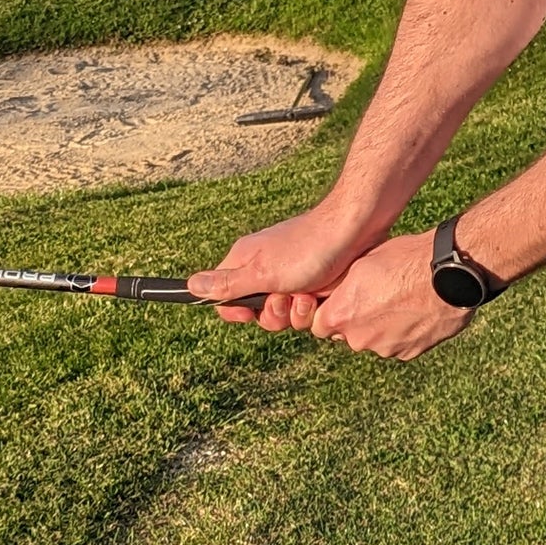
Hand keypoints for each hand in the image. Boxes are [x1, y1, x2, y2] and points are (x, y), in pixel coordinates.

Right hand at [189, 202, 384, 331]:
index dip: (234, 312)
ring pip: (283, 314)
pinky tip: (323, 297)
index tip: (247, 315)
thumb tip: (189, 286)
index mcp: (246, 263)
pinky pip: (306, 310)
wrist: (356, 229)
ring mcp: (292, 278)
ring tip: (308, 296)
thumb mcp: (263, 272)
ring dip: (295, 313)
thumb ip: (227, 284)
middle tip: (285, 298)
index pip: (224, 298)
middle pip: (256, 312)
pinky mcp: (315, 284)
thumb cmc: (309, 248)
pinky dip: (313, 309)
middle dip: (271, 315)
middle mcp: (266, 270)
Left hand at [306, 232, 475, 361]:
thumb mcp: (364, 261)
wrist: (450, 274)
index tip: (345, 299)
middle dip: (358, 320)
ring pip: (375, 340)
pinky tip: (417, 310)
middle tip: (378, 296)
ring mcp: (386, 349)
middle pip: (349, 334)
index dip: (332, 311)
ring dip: (383, 327)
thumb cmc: (406, 259)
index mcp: (341, 315)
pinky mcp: (410, 353)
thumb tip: (335, 293)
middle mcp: (359, 339)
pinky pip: (399, 344)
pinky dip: (404, 332)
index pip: (320, 325)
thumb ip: (343, 286)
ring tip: (403, 300)